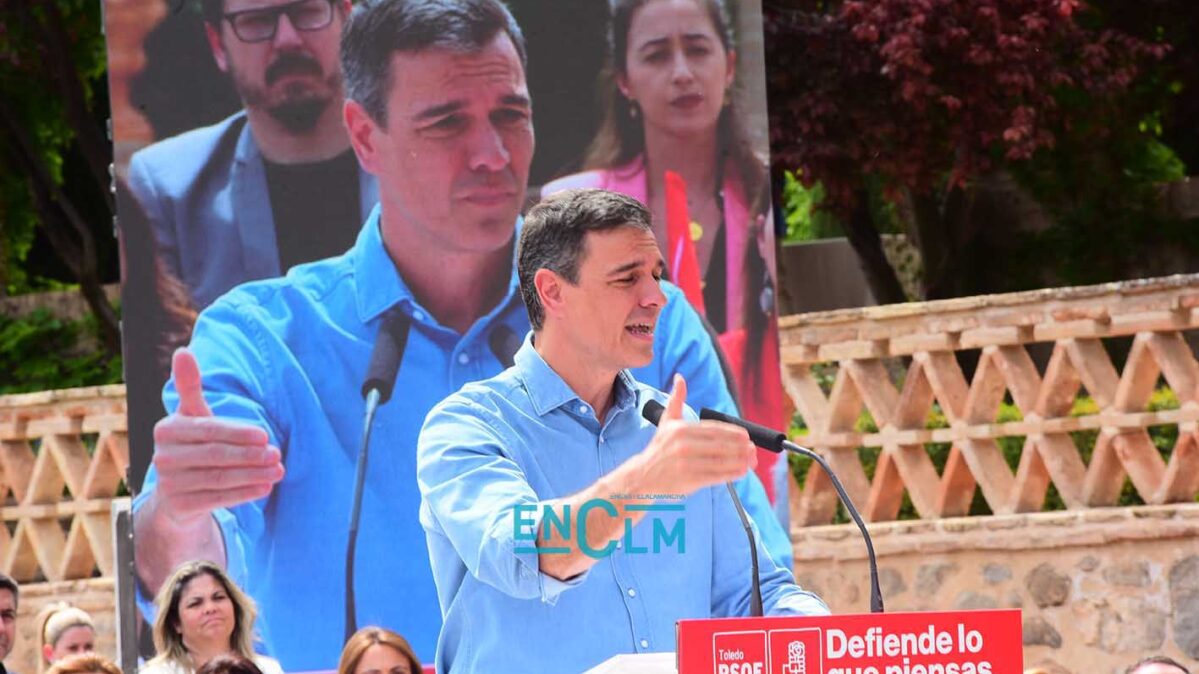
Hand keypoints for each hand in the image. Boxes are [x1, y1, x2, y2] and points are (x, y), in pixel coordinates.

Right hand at [150, 349, 284, 525]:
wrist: (175, 495)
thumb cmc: (193, 446)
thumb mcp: (192, 416)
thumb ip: (190, 387)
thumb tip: (183, 350)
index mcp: (167, 429)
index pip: (209, 430)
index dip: (238, 432)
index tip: (265, 434)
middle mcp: (163, 457)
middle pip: (216, 454)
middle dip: (250, 455)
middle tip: (277, 454)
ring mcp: (169, 484)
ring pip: (219, 477)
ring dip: (253, 474)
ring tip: (279, 470)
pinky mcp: (179, 506)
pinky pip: (217, 499)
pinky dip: (244, 494)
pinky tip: (265, 487)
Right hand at [636, 375, 755, 496]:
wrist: (642, 476)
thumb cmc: (660, 448)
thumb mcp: (666, 422)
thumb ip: (676, 400)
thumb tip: (680, 378)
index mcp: (680, 429)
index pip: (713, 429)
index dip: (732, 432)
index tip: (745, 435)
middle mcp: (683, 446)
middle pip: (720, 445)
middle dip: (740, 447)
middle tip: (753, 448)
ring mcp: (686, 464)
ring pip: (721, 461)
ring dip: (740, 461)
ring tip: (750, 460)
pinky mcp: (690, 480)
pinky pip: (716, 476)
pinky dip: (731, 474)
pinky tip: (741, 471)